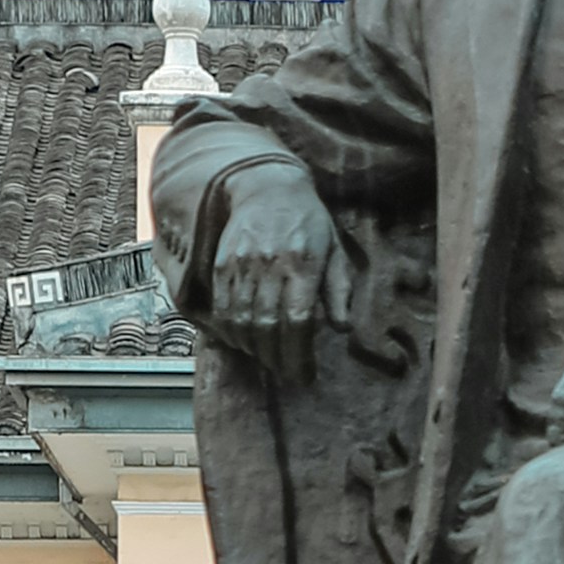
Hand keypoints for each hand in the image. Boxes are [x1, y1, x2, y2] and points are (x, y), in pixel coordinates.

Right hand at [209, 156, 337, 382]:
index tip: (305, 375)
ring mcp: (242, 265)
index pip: (297, 320)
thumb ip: (339, 290)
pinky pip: (223, 308)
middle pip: (267, 326)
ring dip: (254, 350)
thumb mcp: (335, 251)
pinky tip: (245, 343)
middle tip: (288, 374)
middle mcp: (269, 265)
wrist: (267, 188)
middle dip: (277, 359)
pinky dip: (232, 332)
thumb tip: (341, 328)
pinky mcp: (222, 265)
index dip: (299, 355)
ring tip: (269, 361)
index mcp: (303, 264)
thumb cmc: (309, 223)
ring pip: (241, 322)